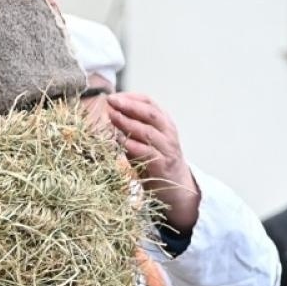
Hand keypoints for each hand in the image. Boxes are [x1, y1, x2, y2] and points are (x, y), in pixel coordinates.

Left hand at [107, 92, 199, 232]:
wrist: (177, 190)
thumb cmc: (155, 162)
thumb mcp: (146, 141)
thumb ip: (132, 128)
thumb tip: (110, 114)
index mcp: (164, 123)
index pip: (149, 103)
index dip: (131, 97)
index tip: (114, 96)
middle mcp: (168, 133)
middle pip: (150, 113)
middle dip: (129, 105)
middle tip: (111, 101)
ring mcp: (166, 149)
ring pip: (148, 131)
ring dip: (128, 122)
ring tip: (112, 116)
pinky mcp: (161, 165)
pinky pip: (146, 152)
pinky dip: (131, 145)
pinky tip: (119, 140)